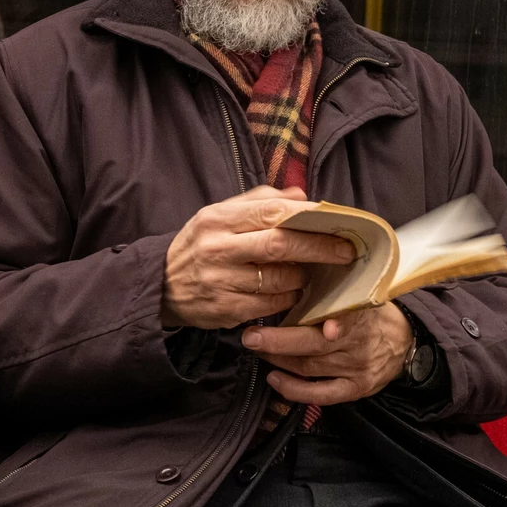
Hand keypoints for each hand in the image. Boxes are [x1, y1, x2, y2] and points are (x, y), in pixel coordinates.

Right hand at [162, 186, 357, 328]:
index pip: (270, 212)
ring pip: (279, 279)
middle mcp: (216, 248)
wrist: (160, 284)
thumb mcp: (218, 215)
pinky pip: (270, 305)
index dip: (309, 218)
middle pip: (279, 245)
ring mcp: (219, 281)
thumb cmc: (200, 245)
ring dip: (302, 277)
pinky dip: (287, 298)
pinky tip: (289, 292)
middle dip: (319, 248)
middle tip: (345, 252)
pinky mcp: (224, 309)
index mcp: (217, 219)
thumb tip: (301, 196)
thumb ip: (259, 202)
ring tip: (308, 274)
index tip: (338, 224)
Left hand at [242, 304, 414, 405]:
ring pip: (309, 368)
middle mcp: (358, 342)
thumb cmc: (367, 313)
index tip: (295, 312)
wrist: (404, 340)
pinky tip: (275, 379)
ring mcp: (357, 368)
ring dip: (278, 360)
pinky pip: (321, 394)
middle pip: (312, 345)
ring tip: (258, 350)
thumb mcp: (356, 293)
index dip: (324, 319)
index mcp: (359, 314)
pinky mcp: (356, 388)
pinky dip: (294, 389)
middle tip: (250, 336)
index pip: (340, 315)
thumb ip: (330, 291)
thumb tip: (290, 269)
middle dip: (277, 341)